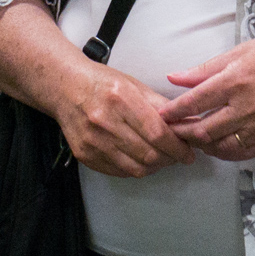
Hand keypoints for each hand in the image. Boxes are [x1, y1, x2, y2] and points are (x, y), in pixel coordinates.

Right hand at [54, 62, 196, 178]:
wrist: (66, 88)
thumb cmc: (103, 83)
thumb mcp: (134, 85)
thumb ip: (160, 105)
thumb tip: (188, 122)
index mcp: (121, 98)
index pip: (157, 132)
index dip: (177, 146)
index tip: (188, 152)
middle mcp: (105, 122)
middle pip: (148, 154)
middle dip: (170, 158)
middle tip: (178, 156)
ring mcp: (93, 142)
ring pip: (135, 168)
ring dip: (155, 167)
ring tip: (162, 158)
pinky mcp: (85, 155)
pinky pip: (119, 172)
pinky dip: (136, 169)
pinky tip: (142, 160)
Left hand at [159, 30, 254, 161]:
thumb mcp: (241, 50)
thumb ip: (206, 69)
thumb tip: (174, 77)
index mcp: (237, 79)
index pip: (195, 102)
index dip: (174, 111)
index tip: (161, 115)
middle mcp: (248, 106)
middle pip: (205, 130)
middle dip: (183, 133)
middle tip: (171, 132)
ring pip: (223, 147)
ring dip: (203, 146)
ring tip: (193, 139)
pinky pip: (245, 153)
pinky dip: (227, 152)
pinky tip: (218, 146)